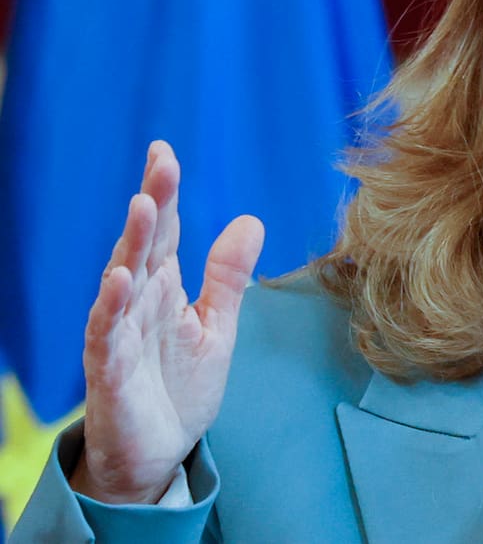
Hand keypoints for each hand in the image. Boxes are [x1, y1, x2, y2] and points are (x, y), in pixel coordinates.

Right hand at [70, 141, 263, 503]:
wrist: (159, 453)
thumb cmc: (180, 386)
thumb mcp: (217, 325)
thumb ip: (228, 276)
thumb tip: (251, 219)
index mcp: (163, 288)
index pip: (163, 232)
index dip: (164, 193)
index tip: (164, 152)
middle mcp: (138, 303)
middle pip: (143, 245)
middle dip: (151, 203)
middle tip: (161, 162)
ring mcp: (120, 334)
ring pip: (122, 280)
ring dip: (132, 243)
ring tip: (144, 205)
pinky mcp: (110, 370)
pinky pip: (107, 334)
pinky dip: (112, 306)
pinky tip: (119, 278)